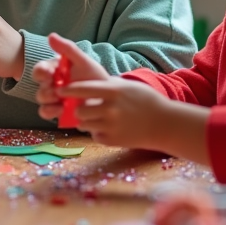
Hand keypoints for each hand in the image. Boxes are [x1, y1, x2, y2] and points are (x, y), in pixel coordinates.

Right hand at [34, 33, 111, 116]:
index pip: (40, 70)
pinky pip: (47, 113)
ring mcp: (55, 100)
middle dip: (45, 89)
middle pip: (39, 87)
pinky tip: (62, 110)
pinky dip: (51, 112)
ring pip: (41, 102)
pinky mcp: (59, 113)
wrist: (109, 97)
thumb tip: (51, 36)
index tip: (49, 73)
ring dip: (47, 101)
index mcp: (55, 71)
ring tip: (59, 102)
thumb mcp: (84, 62)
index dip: (41, 71)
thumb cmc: (95, 77)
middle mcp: (52, 85)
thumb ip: (68, 49)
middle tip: (55, 91)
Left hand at [55, 78, 173, 147]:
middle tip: (81, 108)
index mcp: (113, 92)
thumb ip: (108, 85)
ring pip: (83, 124)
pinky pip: (95, 135)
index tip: (60, 91)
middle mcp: (110, 109)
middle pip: (79, 110)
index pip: (82, 89)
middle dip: (77, 109)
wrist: (165, 124)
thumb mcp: (128, 87)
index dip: (68, 90)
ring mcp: (111, 126)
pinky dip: (98, 132)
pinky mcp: (112, 140)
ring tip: (95, 118)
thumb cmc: (147, 101)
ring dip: (85, 121)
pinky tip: (108, 128)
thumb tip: (86, 84)